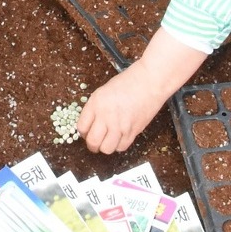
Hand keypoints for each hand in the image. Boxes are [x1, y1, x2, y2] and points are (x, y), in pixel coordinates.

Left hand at [78, 28, 207, 153]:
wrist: (149, 82)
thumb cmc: (128, 82)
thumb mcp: (103, 91)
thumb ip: (95, 108)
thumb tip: (90, 124)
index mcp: (96, 103)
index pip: (81, 127)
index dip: (83, 132)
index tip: (86, 132)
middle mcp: (106, 116)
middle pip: (92, 142)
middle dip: (91, 145)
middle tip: (94, 142)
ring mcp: (120, 126)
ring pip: (107, 149)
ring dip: (105, 146)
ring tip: (107, 140)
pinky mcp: (133, 132)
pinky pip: (121, 147)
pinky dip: (118, 145)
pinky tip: (119, 137)